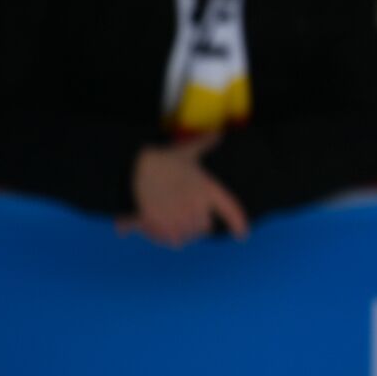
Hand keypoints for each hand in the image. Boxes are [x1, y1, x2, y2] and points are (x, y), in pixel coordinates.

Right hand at [120, 136, 248, 247]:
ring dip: (183, 231)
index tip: (242, 234)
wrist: (135, 167)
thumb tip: (218, 134)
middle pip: (204, 227)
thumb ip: (205, 144)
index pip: (230, 209)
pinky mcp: (164, 226)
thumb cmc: (164, 159)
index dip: (238, 223)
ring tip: (171, 218)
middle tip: (182, 213)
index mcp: (208, 188)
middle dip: (196, 222)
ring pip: (189, 236)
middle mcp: (198, 206)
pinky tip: (161, 225)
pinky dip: (169, 237)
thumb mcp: (188, 151)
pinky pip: (174, 241)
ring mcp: (181, 217)